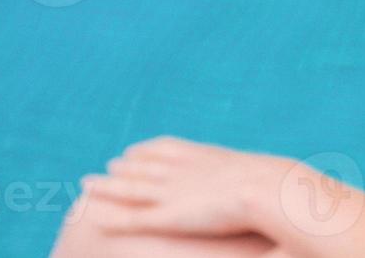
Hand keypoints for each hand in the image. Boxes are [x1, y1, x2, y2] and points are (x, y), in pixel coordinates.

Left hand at [80, 135, 287, 237]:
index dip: (150, 149)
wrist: (267, 188)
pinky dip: (107, 213)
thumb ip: (260, 179)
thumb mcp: (268, 177)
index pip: (169, 148)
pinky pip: (128, 216)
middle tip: (110, 163)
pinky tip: (89, 212)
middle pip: (145, 165)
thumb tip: (276, 184)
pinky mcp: (166, 216)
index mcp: (205, 157)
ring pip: (129, 188)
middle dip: (126, 165)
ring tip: (87, 182)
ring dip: (106, 186)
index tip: (136, 149)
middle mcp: (182, 170)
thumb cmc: (276, 186)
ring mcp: (172, 192)